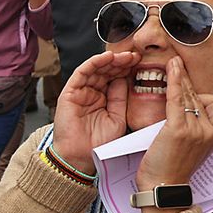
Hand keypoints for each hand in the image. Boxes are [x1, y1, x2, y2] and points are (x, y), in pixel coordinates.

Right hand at [52, 51, 141, 173]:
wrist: (80, 157)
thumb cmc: (98, 143)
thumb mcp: (118, 118)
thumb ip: (121, 98)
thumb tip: (125, 78)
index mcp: (103, 99)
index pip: (115, 79)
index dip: (128, 70)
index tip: (142, 63)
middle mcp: (91, 93)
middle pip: (106, 71)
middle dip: (121, 62)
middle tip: (135, 56)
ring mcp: (80, 92)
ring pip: (95, 69)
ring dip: (110, 60)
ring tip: (125, 56)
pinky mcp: (70, 92)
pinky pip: (82, 72)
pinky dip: (94, 62)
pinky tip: (107, 57)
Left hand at [134, 56, 212, 193]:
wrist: (162, 188)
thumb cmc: (171, 169)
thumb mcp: (193, 148)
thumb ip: (195, 129)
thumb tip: (189, 110)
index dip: (204, 95)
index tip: (191, 90)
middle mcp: (209, 131)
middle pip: (201, 97)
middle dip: (188, 83)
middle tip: (177, 66)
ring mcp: (195, 130)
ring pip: (189, 96)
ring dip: (180, 80)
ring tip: (172, 65)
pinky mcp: (178, 130)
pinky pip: (177, 99)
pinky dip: (174, 81)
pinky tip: (172, 68)